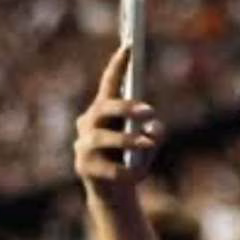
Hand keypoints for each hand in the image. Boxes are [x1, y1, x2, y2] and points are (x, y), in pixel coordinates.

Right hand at [73, 46, 166, 200]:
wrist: (115, 194)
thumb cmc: (132, 160)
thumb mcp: (150, 144)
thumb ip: (156, 132)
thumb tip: (154, 129)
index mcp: (103, 111)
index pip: (108, 84)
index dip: (118, 65)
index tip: (129, 45)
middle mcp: (88, 124)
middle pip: (104, 108)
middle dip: (126, 107)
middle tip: (149, 110)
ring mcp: (83, 146)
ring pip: (103, 137)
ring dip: (128, 139)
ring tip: (147, 143)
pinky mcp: (84, 168)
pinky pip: (108, 168)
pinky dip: (128, 171)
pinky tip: (138, 174)